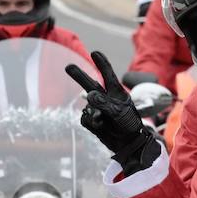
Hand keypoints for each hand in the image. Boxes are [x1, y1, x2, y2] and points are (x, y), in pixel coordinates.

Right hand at [65, 52, 157, 172]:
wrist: (128, 144)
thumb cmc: (129, 125)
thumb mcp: (119, 112)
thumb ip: (105, 103)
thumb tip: (89, 96)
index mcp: (116, 92)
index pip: (108, 75)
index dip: (102, 63)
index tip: (95, 52)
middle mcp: (105, 98)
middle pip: (90, 84)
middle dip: (79, 76)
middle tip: (68, 66)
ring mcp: (97, 109)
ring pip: (87, 105)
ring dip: (93, 112)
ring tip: (103, 120)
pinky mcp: (91, 120)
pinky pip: (85, 118)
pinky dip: (91, 122)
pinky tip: (100, 126)